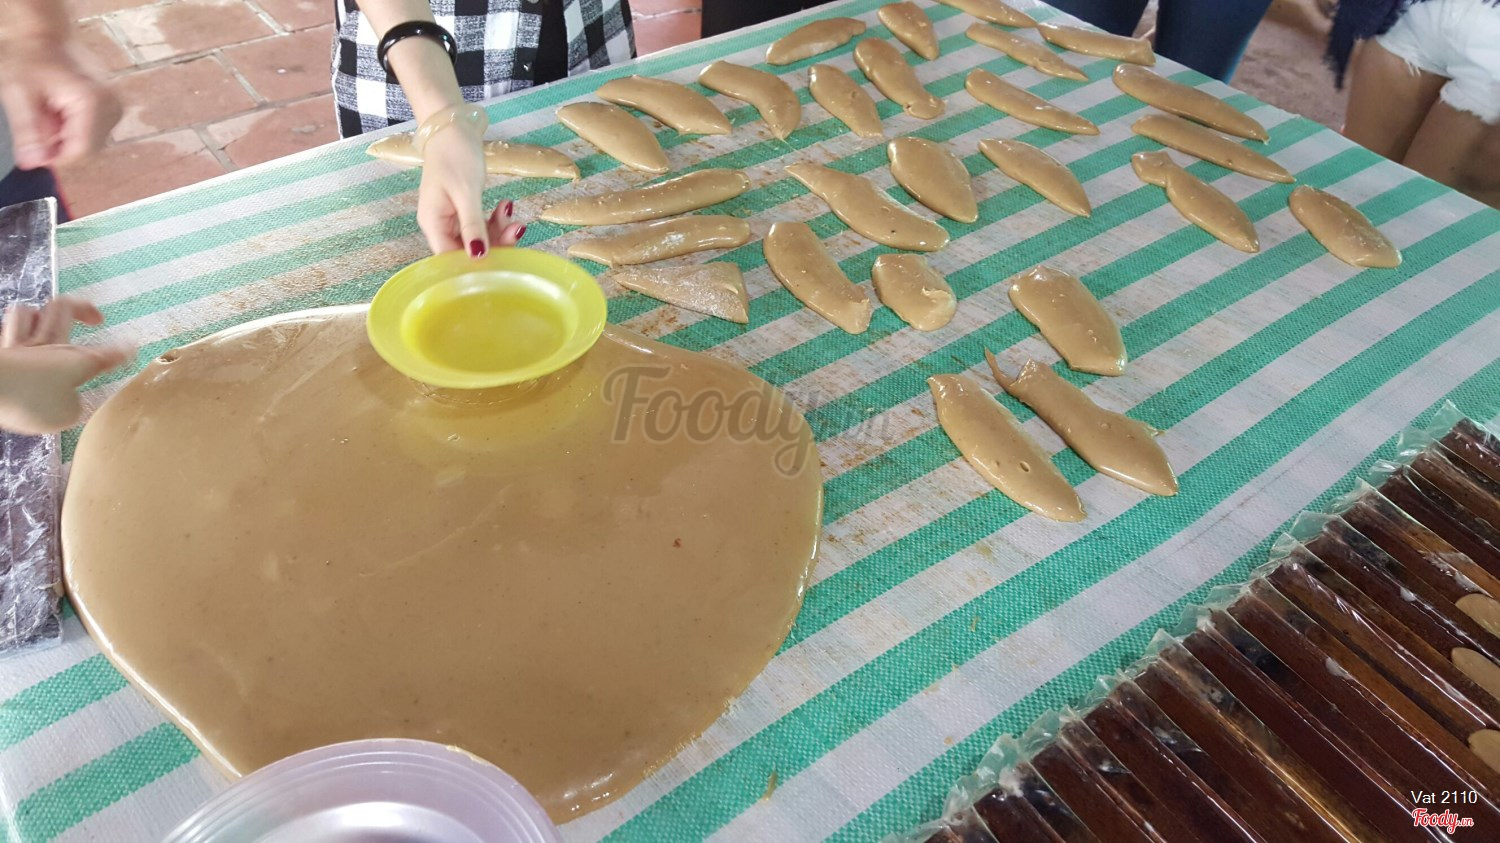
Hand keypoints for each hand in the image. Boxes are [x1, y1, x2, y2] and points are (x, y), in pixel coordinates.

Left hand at [0, 47, 120, 169]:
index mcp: (93, 102)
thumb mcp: (19, 94)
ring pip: (92, 143)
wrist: (46, 36)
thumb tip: (33, 164)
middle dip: (61, 144)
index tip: (34, 149)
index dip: (56, 157)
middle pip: (88, 149)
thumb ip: (28, 131)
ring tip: (51, 112)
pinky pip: (96, 133)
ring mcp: (117, 107)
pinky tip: (62, 111)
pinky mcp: (115, 108)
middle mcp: (113, 106)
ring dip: (67, 136)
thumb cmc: (31, 59)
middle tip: (41, 120)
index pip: (82, 151)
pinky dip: (76, 129)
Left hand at [0, 297, 132, 435]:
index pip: (106, 353)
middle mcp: (47, 346)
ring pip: (28, 314)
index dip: (121, 351)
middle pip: (64, 310)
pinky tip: (18, 347)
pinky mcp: (0, 354)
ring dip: (39, 316)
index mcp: (75, 360)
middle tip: (95, 317)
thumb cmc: (31, 399)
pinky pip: (8, 333)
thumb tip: (72, 401)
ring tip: (46, 324)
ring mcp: (18, 346)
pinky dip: (16, 335)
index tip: (132, 348)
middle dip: (83, 309)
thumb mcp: (66, 415)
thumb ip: (75, 406)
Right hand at [416, 126, 526, 255]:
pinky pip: (481, 224)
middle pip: (467, 251)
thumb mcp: (466, 192)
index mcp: (433, 224)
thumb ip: (472, 225)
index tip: (501, 262)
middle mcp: (440, 225)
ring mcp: (452, 218)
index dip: (474, 266)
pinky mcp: (464, 210)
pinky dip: (495, 219)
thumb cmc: (454, 155)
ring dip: (499, 230)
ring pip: (478, 238)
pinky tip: (506, 205)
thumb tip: (478, 256)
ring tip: (512, 212)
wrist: (452, 128)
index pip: (450, 259)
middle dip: (495, 244)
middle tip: (517, 229)